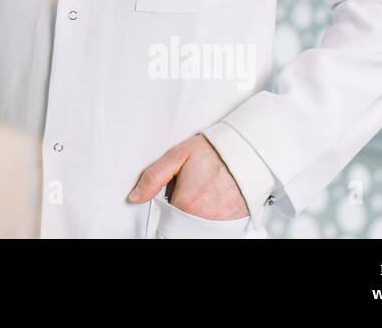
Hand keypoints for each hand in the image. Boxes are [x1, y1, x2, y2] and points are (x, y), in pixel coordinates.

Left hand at [126, 133, 249, 219]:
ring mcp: (218, 223)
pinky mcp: (233, 224)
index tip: (172, 194)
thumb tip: (134, 197)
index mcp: (185, 203)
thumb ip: (153, 177)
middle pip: (180, 225)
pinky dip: (209, 220)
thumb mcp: (177, 155)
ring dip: (193, 217)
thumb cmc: (213, 151)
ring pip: (195, 228)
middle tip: (188, 192)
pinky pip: (213, 229)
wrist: (247, 151)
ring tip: (200, 196)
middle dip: (179, 212)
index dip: (165, 204)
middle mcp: (202, 218)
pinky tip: (212, 202)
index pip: (164, 216)